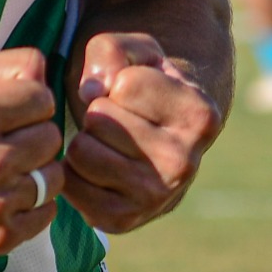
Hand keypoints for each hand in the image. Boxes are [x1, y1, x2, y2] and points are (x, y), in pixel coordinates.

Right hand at [0, 49, 60, 259]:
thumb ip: (9, 66)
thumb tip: (46, 78)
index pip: (43, 99)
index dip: (28, 101)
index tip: (8, 112)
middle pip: (51, 138)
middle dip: (32, 135)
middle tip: (4, 141)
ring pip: (53, 178)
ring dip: (35, 171)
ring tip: (6, 169)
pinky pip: (46, 213)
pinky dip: (32, 204)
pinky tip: (4, 194)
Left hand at [62, 31, 222, 233]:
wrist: (155, 138)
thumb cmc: (143, 86)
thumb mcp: (135, 52)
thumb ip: (111, 51)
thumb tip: (91, 92)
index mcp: (200, 116)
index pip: (126, 84)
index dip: (120, 81)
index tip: (138, 94)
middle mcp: (185, 163)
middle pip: (99, 119)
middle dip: (99, 111)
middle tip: (120, 120)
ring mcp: (155, 197)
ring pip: (82, 151)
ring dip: (85, 139)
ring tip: (108, 141)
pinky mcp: (122, 220)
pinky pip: (71, 184)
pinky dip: (74, 169)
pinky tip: (97, 165)